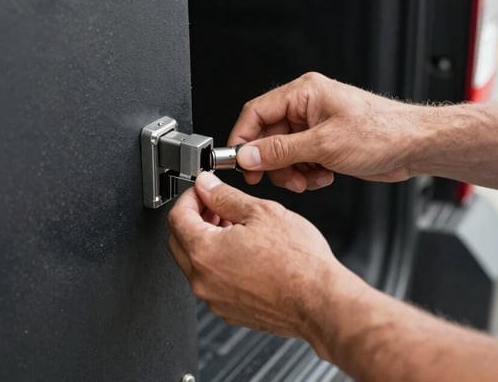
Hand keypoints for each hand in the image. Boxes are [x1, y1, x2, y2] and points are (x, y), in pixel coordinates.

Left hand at [167, 171, 349, 344]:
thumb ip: (226, 197)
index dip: (190, 197)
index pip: (177, 217)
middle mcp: (203, 280)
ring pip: (197, 264)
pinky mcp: (230, 311)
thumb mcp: (261, 212)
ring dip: (208, 241)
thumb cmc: (299, 262)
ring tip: (236, 227)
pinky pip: (214, 283)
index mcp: (204, 252)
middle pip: (180, 241)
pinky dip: (221, 265)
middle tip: (217, 206)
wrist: (320, 301)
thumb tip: (207, 186)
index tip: (203, 191)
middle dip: (195, 219)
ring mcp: (215, 299)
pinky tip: (246, 253)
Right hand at [228, 72, 424, 191]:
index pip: (256, 112)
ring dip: (293, 172)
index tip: (239, 163)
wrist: (414, 146)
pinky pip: (301, 160)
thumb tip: (248, 155)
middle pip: (269, 136)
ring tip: (310, 179)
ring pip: (284, 153)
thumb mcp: (324, 144)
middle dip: (275, 163)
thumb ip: (281, 151)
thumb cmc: (381, 133)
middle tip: (284, 179)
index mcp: (303, 93)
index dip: (243, 139)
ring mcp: (317, 126)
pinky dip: (308, 173)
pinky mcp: (326, 143)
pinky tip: (325, 176)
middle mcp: (307, 107)